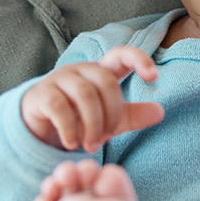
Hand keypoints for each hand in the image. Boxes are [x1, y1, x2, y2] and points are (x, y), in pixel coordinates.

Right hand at [20, 46, 162, 150]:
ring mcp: (58, 79)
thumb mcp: (108, 120)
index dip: (138, 59)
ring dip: (92, 124)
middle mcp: (80, 70)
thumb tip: (160, 111)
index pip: (120, 55)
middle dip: (111, 112)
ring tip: (91, 146)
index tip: (154, 76)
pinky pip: (60, 107)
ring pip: (84, 93)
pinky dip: (70, 129)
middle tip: (106, 136)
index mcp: (100, 72)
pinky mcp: (41, 94)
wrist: (39, 128)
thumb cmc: (78, 119)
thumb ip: (132, 115)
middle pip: (105, 81)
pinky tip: (72, 143)